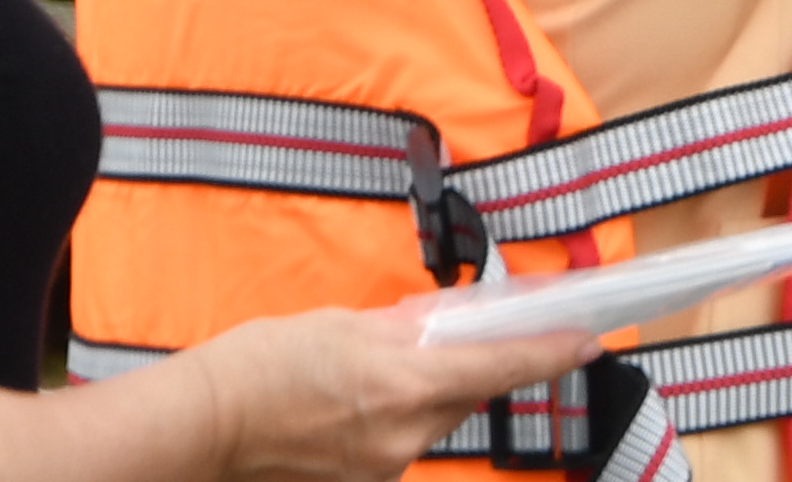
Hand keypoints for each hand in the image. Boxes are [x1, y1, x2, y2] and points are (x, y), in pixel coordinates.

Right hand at [189, 304, 602, 481]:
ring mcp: (380, 469)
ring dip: (422, 396)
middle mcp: (403, 436)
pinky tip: (352, 406)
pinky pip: (398, 446)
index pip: (500, 369)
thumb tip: (451, 324)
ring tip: (368, 376)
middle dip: (465, 368)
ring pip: (430, 423)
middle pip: (465, 397)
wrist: (202, 424)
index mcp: (405, 385)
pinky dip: (392, 421)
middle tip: (446, 340)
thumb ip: (408, 329)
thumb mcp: (346, 325)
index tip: (589, 339)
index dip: (550, 354)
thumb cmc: (265, 362)